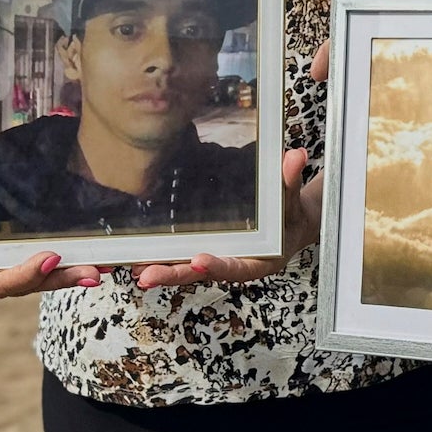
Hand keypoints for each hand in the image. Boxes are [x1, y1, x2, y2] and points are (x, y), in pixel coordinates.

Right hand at [0, 153, 102, 299]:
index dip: (23, 274)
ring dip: (71, 276)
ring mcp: (7, 281)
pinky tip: (99, 265)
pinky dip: (72, 270)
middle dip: (58, 279)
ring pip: (42, 283)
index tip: (50, 258)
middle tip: (88, 270)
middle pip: (25, 287)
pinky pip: (50, 276)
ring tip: (98, 269)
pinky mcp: (25, 275)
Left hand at [132, 149, 324, 289]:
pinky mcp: (208, 254)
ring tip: (136, 271)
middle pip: (203, 274)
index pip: (237, 266)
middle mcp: (236, 265)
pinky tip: (139, 260)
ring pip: (188, 270)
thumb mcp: (293, 200)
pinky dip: (164, 260)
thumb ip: (290, 181)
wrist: (291, 227)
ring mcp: (220, 260)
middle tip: (148, 276)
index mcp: (261, 261)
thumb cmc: (292, 216)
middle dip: (174, 274)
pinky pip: (184, 259)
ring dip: (163, 270)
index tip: (198, 260)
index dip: (218, 265)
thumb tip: (295, 155)